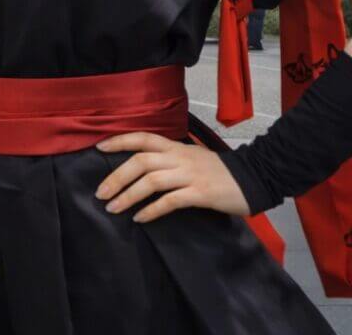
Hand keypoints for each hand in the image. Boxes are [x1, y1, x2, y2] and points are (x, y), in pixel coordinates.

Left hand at [95, 132, 249, 222]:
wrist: (255, 177)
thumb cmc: (220, 170)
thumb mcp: (192, 157)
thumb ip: (169, 159)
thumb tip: (141, 168)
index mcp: (176, 147)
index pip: (142, 138)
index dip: (119, 141)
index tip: (99, 148)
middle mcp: (180, 157)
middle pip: (140, 161)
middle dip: (116, 176)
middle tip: (100, 193)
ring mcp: (191, 175)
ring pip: (151, 180)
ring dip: (128, 195)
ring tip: (113, 207)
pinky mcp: (201, 193)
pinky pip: (170, 201)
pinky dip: (152, 210)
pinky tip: (140, 218)